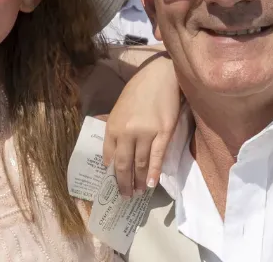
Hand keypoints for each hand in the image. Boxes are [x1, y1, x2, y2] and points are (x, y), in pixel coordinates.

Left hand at [102, 55, 180, 197]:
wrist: (160, 76)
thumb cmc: (139, 90)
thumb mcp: (119, 109)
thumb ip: (116, 130)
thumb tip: (114, 154)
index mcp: (113, 126)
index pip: (108, 156)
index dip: (111, 172)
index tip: (113, 183)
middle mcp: (126, 132)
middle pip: (123, 164)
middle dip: (123, 183)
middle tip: (125, 196)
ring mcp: (145, 133)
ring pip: (140, 164)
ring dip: (139, 181)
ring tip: (138, 193)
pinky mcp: (163, 133)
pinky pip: (157, 157)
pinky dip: (153, 173)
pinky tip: (151, 184)